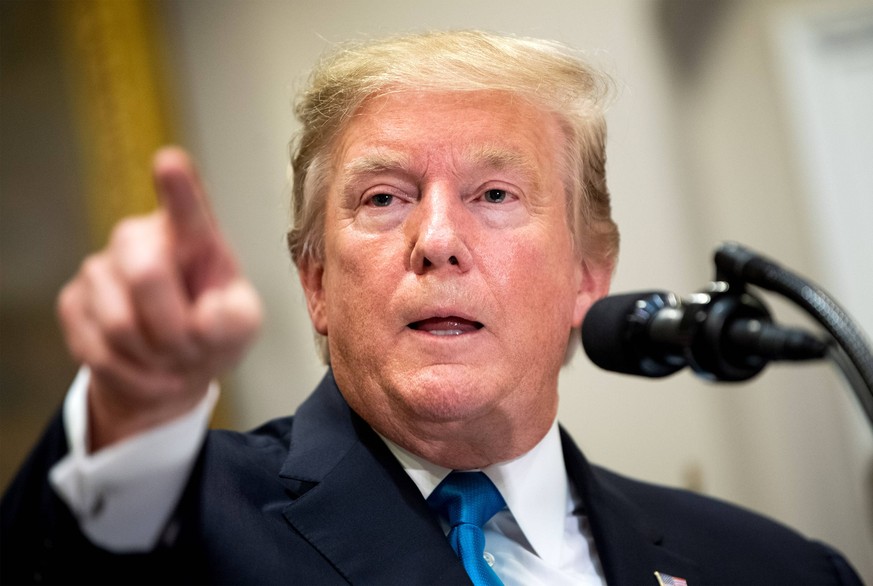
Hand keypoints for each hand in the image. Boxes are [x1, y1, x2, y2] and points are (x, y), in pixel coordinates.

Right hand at [57, 147, 262, 450]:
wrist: (173, 365)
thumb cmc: (213, 329)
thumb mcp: (242, 325)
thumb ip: (234, 319)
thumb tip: (203, 321)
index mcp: (191, 235)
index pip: (186, 207)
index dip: (178, 186)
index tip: (170, 161)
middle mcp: (139, 239)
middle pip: (146, 275)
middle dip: (174, 327)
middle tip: (193, 348)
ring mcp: (99, 268)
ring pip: (121, 325)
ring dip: (155, 357)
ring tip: (172, 357)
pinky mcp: (73, 303)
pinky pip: (100, 352)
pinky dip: (134, 376)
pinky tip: (148, 369)